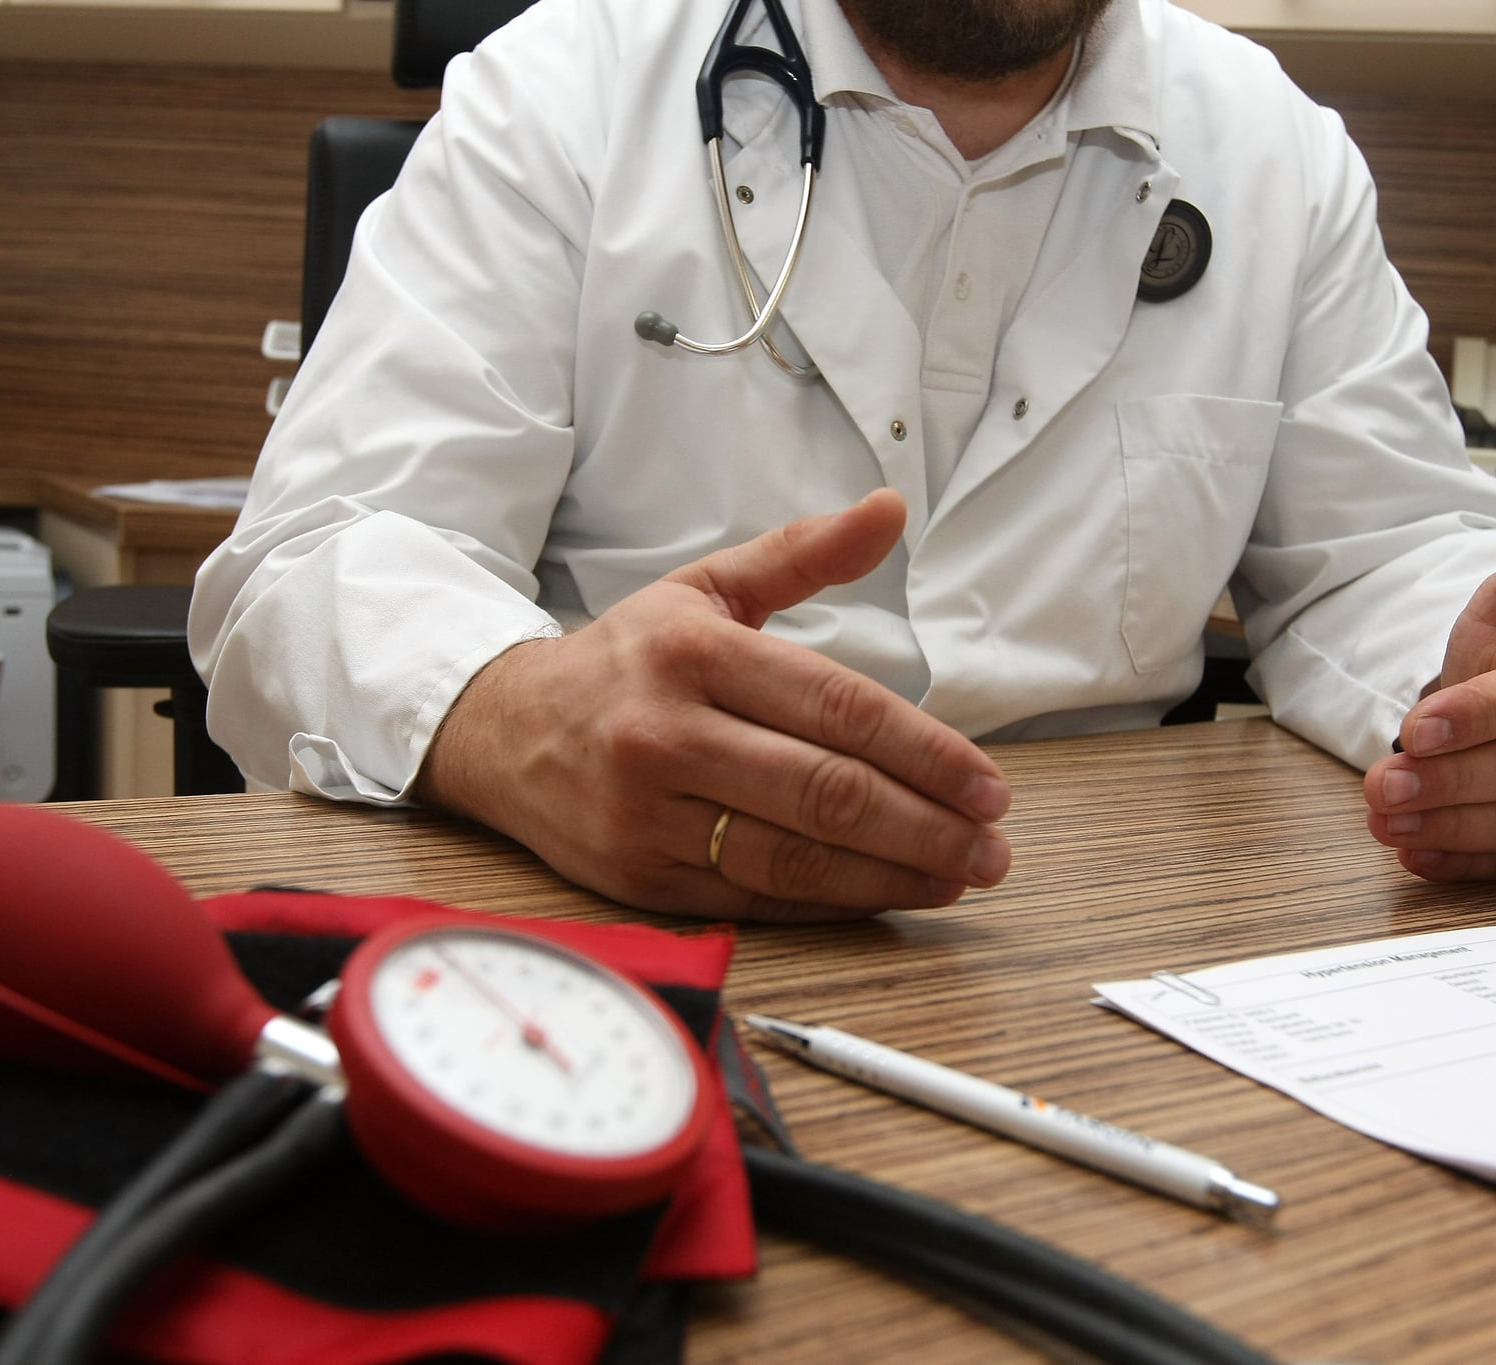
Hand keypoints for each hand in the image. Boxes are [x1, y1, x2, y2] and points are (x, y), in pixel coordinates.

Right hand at [417, 489, 1012, 920]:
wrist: (503, 732)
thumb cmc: (626, 661)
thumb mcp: (705, 588)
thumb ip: (802, 554)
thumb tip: (890, 508)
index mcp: (694, 650)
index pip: (838, 708)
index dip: (927, 753)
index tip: (988, 784)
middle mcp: (667, 732)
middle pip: (827, 792)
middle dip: (928, 825)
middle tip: (992, 846)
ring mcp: (650, 812)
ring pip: (796, 857)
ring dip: (894, 875)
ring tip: (959, 877)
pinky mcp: (640, 875)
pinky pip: (756, 896)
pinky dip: (833, 903)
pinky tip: (888, 894)